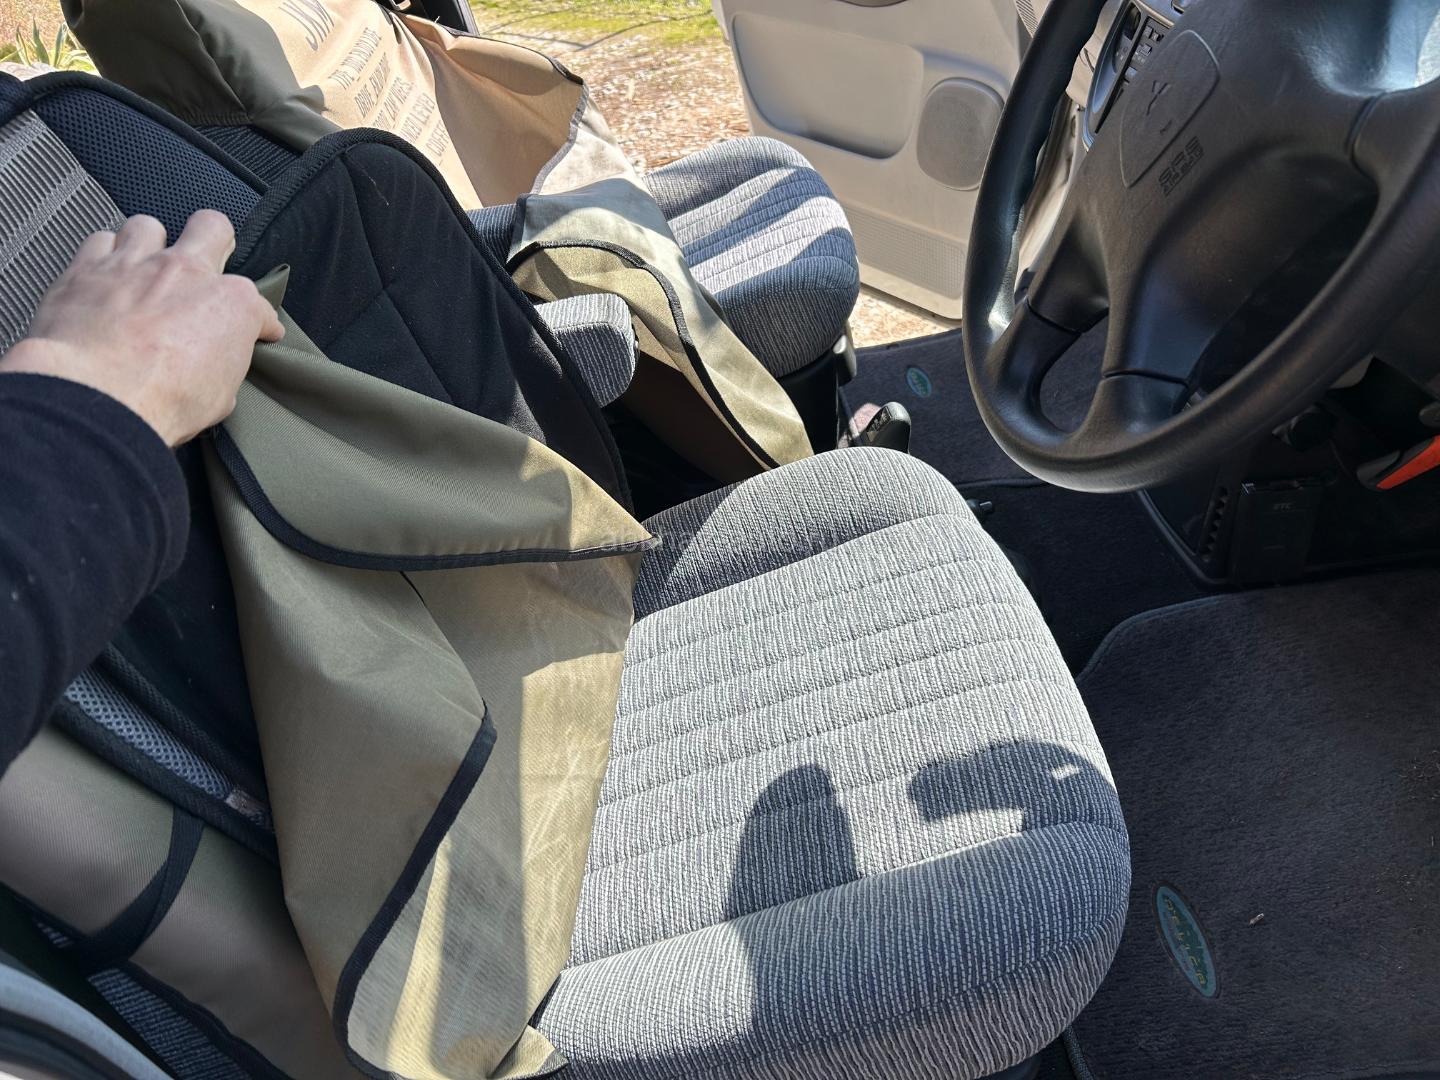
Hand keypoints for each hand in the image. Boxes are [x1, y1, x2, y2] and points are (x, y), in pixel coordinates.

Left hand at [0, 210, 283, 445]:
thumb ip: (224, 364)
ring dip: (151, 246)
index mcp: (230, 303)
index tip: (255, 335)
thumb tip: (219, 362)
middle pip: (212, 226)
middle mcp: (185, 271)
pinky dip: (104, 256)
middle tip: (206, 266)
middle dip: (215, 242)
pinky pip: (99, 241)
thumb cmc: (164, 401)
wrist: (97, 397)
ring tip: (146, 270)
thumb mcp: (220, 395)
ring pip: (148, 226)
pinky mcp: (86, 269)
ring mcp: (133, 264)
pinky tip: (105, 278)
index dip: (259, 323)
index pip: (258, 304)